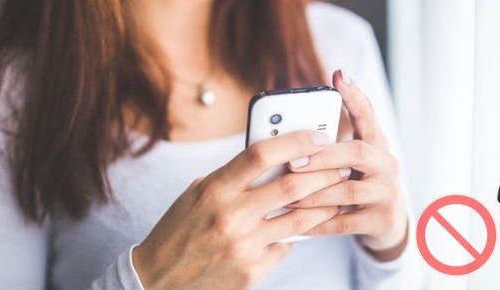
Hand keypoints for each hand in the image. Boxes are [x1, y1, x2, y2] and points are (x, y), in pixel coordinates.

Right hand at [133, 130, 347, 289]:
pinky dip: (294, 237)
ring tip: (336, 195)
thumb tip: (275, 159)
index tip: (317, 135)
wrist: (158, 279)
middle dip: (324, 173)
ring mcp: (243, 246)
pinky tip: (300, 230)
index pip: (261, 154)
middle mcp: (230, 216)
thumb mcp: (197, 194)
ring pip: (299, 220)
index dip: (295, 141)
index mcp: (214, 189)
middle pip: (291, 186)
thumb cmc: (179, 229)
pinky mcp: (251, 271)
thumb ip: (233, 177)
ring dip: (324, 205)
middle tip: (341, 165)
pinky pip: (285, 247)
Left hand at [287, 70, 408, 260]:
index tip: (338, 75)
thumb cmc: (358, 183)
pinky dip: (319, 222)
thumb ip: (330, 146)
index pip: (368, 115)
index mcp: (376, 144)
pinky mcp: (380, 220)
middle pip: (358, 153)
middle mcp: (387, 165)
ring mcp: (386, 193)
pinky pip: (344, 222)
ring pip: (348, 191)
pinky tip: (297, 223)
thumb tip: (286, 131)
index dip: (354, 96)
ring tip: (287, 196)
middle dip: (323, 157)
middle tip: (292, 161)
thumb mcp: (351, 162)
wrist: (387, 224)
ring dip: (314, 193)